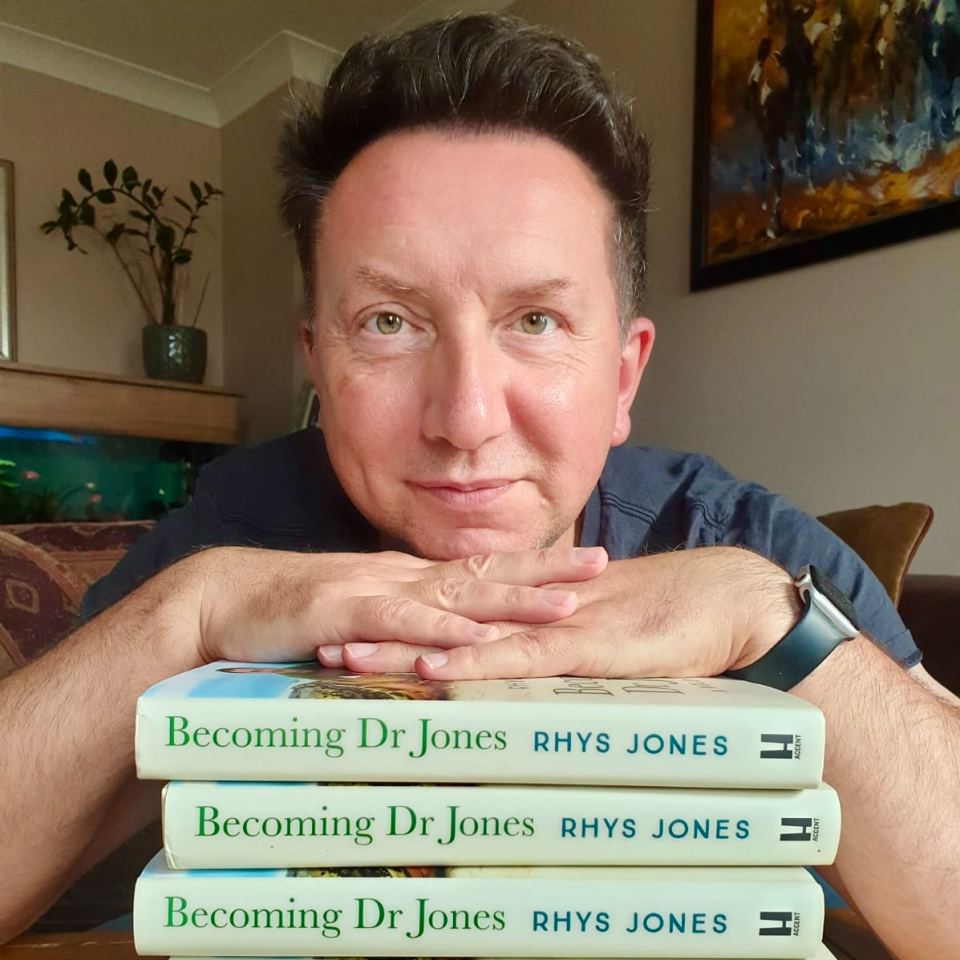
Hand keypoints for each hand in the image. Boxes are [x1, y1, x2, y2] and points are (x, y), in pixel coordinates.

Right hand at [174, 544, 607, 665]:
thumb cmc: (294, 612)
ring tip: (565, 604)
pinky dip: (441, 628)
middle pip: (485, 570)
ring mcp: (375, 590)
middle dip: (544, 569)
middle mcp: (402, 577)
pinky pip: (401, 621)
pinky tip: (477, 635)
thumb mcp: (359, 617)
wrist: (226, 599)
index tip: (581, 565)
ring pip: (456, 592)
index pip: (482, 567)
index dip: (532, 565)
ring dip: (512, 598)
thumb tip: (445, 642)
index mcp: (408, 579)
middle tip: (600, 566)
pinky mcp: (345, 612)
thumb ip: (401, 626)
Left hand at [330, 547, 799, 678]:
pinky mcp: (586, 649)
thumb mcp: (605, 633)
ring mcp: (556, 627)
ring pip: (464, 635)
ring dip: (406, 644)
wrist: (732, 602)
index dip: (405, 616)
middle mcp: (534, 611)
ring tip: (347, 651)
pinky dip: (474, 663)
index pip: (457, 611)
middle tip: (322, 633)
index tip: (356, 624)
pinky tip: (432, 668)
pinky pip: (520, 658)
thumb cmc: (675, 618)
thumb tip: (529, 659)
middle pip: (443, 618)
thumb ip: (563, 643)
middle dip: (383, 627)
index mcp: (535, 607)